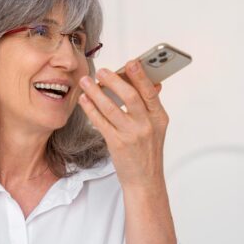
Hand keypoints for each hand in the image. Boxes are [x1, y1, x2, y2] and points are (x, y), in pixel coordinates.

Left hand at [78, 60, 168, 188]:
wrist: (145, 180)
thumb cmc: (148, 151)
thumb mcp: (156, 127)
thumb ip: (151, 105)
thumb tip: (151, 82)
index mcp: (159, 117)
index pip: (149, 91)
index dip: (140, 75)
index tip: (130, 62)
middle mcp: (146, 125)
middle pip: (130, 96)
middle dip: (114, 80)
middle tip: (101, 72)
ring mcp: (131, 135)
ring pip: (111, 108)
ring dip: (96, 92)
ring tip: (86, 82)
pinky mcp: (116, 143)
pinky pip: (100, 122)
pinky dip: (90, 108)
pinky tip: (84, 100)